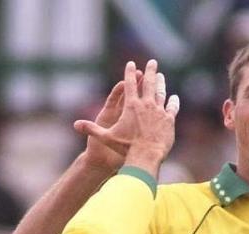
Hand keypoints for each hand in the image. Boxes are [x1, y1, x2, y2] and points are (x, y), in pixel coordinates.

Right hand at [74, 59, 179, 174]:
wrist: (147, 156)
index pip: (129, 84)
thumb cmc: (126, 148)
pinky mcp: (169, 120)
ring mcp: (159, 111)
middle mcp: (146, 105)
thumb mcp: (107, 138)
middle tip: (152, 62)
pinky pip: (172, 108)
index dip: (129, 73)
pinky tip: (173, 97)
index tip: (131, 63)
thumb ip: (92, 130)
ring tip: (161, 76)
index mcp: (131, 106)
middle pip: (149, 83)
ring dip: (161, 83)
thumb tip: (75, 125)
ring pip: (161, 93)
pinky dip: (172, 102)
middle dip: (150, 71)